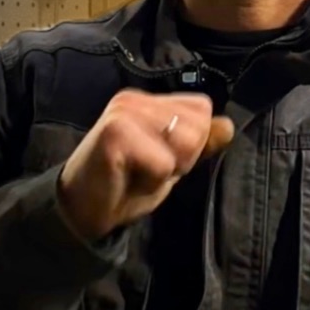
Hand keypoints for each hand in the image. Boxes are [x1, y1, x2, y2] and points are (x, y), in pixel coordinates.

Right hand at [56, 90, 234, 242]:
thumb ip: (198, 145)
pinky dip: (152, 180)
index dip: (193, 143)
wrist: (81, 210)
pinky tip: (127, 179)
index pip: (202, 109)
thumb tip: (228, 125)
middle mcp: (136, 99)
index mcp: (149, 101)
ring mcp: (124, 111)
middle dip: (183, 158)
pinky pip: (163, 161)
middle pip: (198, 125)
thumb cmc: (124, 186)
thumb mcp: (170, 164)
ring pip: (186, 141)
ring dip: (168, 170)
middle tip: (146, 169)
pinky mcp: (115, 131)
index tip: (159, 160)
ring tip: (138, 172)